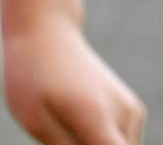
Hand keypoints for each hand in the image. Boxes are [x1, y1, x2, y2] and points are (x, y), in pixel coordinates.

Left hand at [1, 17, 145, 143]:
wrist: (45, 29)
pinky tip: (72, 123)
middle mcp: (123, 116)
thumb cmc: (31, 75)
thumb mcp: (36, 121)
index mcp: (96, 119)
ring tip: (60, 128)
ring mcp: (131, 112)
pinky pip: (116, 144)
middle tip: (61, 135)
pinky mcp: (130, 110)